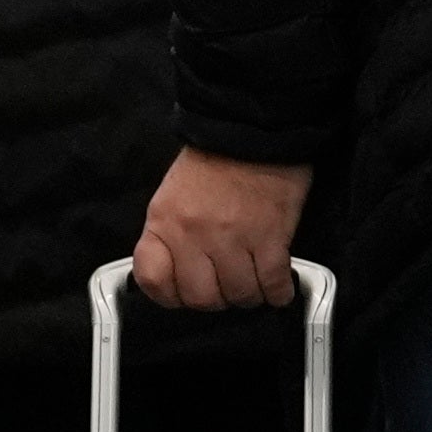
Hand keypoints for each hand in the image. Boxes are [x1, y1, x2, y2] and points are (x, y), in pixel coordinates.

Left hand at [131, 149, 311, 312]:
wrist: (251, 132)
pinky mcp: (270, 238)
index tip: (182, 294)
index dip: (169, 295)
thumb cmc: (214, 161)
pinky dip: (277, 291)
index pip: (153, 281)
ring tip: (253, 282)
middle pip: (201, 297)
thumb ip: (168, 236)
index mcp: (164, 222)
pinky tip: (276, 286)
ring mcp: (232, 238)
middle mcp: (193, 234)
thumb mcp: (172, 197)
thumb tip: (173, 273)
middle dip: (215, 299)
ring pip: (239, 294)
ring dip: (248, 294)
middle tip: (224, 287)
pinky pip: (272, 283)